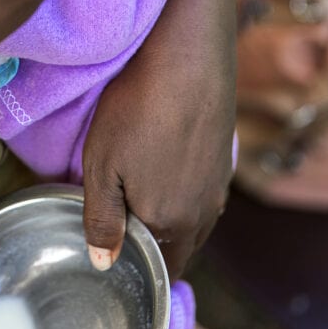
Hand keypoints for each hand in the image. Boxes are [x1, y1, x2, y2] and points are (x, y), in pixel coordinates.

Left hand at [81, 22, 234, 279]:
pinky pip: (205, 197)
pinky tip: (168, 175)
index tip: (120, 261)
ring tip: (144, 207)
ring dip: (173, 224)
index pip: (161, 270)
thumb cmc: (137, 110)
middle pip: (181, 250)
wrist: (189, 59)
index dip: (141, 270)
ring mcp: (218, 187)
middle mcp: (202, 213)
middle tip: (126, 237)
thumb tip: (104, 262)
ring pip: (196, 224)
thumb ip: (102, 220)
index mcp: (169, 223)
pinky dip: (187, 198)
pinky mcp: (225, 161)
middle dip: (157, 251)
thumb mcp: (102, 166)